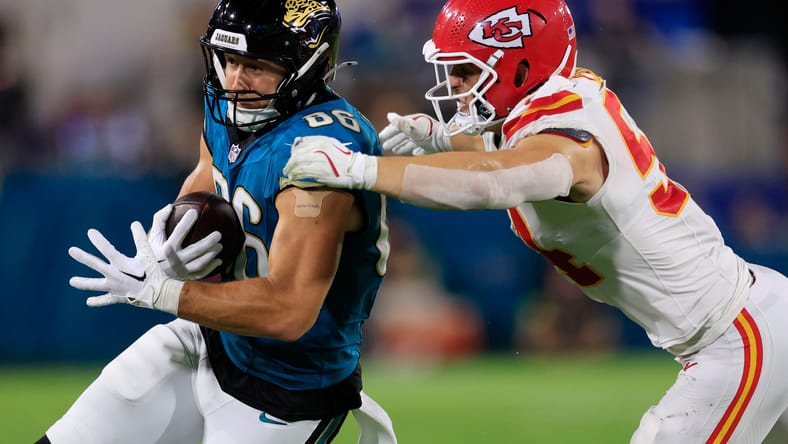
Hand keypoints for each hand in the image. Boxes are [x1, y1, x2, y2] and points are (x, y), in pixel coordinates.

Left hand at [69, 222, 183, 313]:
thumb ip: (140, 238)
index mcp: (121, 264)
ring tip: (71, 281)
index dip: (98, 240)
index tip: (90, 232)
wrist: (158, 293)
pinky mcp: (117, 297)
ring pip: (95, 285)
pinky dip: (98, 301)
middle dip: (83, 257)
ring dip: (83, 283)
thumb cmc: (153, 272)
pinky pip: (105, 300)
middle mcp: (114, 275)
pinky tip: (88, 302)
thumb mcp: (147, 253)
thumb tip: (135, 222)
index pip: (107, 249)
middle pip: (95, 264)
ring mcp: (114, 287)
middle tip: (71, 250)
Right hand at [148, 204, 222, 279]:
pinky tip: (219, 261)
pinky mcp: (185, 278)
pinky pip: (200, 274)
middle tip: (218, 234)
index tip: (194, 211)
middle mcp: (174, 261)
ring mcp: (180, 271)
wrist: (148, 275)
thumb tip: (170, 206)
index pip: (178, 233)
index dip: (186, 222)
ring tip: (220, 246)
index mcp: (165, 249)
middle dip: (207, 243)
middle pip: (194, 251)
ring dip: (211, 255)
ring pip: (199, 264)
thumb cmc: (152, 250)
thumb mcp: (153, 236)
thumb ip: (159, 220)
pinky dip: (210, 268)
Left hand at [283, 135, 377, 189]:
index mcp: (322, 141)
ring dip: (291, 169)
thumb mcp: (333, 145)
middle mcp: (319, 148)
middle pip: (297, 154)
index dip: (294, 151)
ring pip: (298, 164)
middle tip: (287, 167)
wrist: (356, 169)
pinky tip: (293, 177)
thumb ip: (319, 144)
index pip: (301, 144)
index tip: (292, 156)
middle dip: (290, 162)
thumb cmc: (346, 158)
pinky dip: (296, 175)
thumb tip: (304, 146)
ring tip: (289, 173)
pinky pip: (303, 172)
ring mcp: (319, 160)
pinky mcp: (319, 171)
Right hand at [378, 112, 451, 155]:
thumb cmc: (428, 132)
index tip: (380, 138)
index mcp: (413, 123)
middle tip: (384, 147)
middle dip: (393, 140)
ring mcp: (425, 138)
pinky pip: (421, 150)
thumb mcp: (412, 126)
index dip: (389, 132)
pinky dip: (415, 151)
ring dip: (402, 146)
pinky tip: (413, 154)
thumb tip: (389, 115)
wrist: (445, 140)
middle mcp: (419, 129)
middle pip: (403, 135)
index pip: (397, 127)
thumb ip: (400, 122)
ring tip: (395, 152)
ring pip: (411, 142)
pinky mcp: (432, 146)